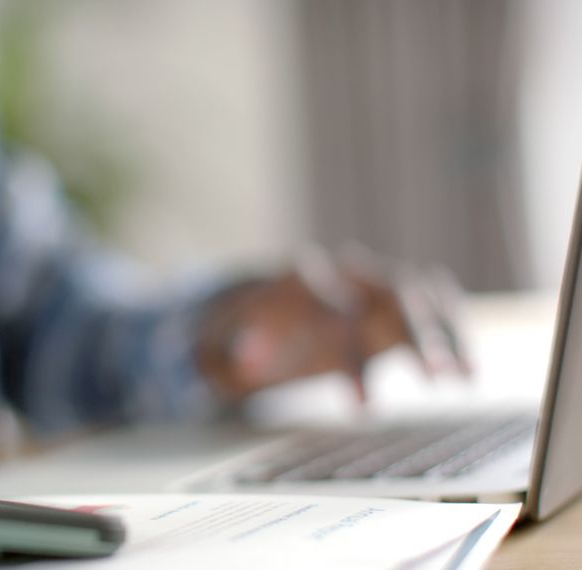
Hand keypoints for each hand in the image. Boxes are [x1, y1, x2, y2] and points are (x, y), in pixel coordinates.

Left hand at [195, 250, 468, 400]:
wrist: (272, 304)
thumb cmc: (250, 328)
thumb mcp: (226, 341)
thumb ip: (235, 350)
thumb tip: (248, 359)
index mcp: (302, 277)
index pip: (332, 310)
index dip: (350, 360)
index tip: (365, 407)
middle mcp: (346, 272)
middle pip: (390, 292)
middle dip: (415, 333)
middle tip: (434, 377)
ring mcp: (374, 280)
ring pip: (419, 295)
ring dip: (442, 333)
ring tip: (460, 378)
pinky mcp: (396, 296)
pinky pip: (433, 305)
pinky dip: (452, 333)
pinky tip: (467, 370)